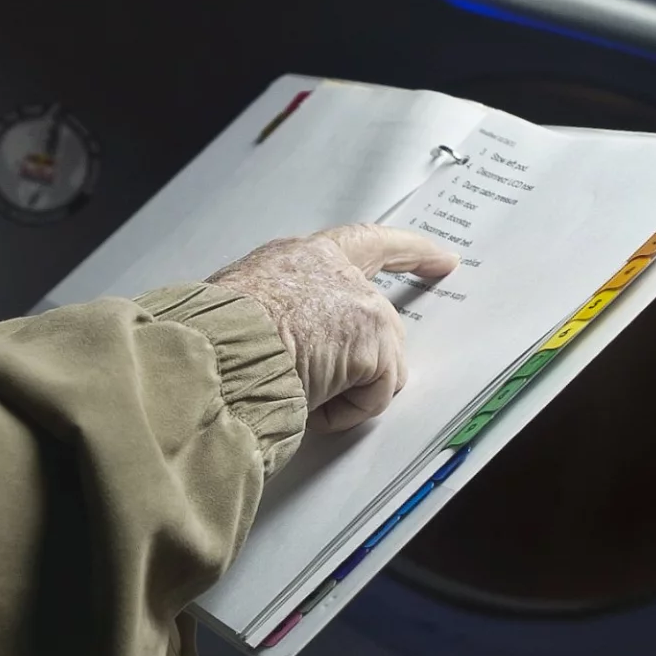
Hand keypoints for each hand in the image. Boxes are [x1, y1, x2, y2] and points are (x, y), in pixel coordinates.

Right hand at [206, 224, 459, 432]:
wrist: (218, 348)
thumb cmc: (215, 333)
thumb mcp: (242, 306)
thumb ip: (277, 312)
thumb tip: (279, 345)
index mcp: (302, 257)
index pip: (365, 243)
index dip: (408, 251)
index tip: (441, 258)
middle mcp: (338, 272)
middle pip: (381, 323)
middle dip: (370, 364)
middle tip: (331, 392)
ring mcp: (362, 305)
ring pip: (382, 364)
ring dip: (346, 392)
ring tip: (301, 395)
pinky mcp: (373, 341)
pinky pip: (377, 393)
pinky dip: (347, 412)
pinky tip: (314, 405)